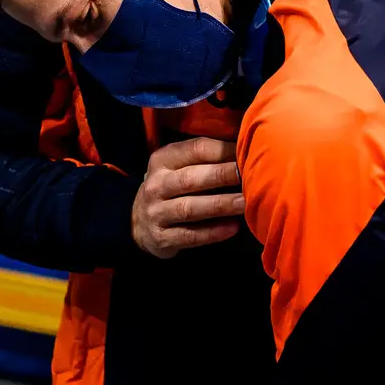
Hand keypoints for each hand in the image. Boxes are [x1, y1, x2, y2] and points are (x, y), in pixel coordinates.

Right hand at [132, 137, 244, 259]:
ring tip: (245, 202)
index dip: (222, 150)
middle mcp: (156, 184)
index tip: (246, 152)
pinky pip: (190, 235)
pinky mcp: (161, 238)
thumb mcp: (178, 165)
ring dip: (220, 205)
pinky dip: (212, 232)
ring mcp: (156, 212)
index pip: (195, 149)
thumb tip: (244, 146)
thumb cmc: (171, 186)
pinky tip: (233, 227)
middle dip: (222, 175)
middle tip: (247, 174)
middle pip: (191, 178)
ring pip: (190, 208)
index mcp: (163, 159)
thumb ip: (204, 157)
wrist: (137, 222)